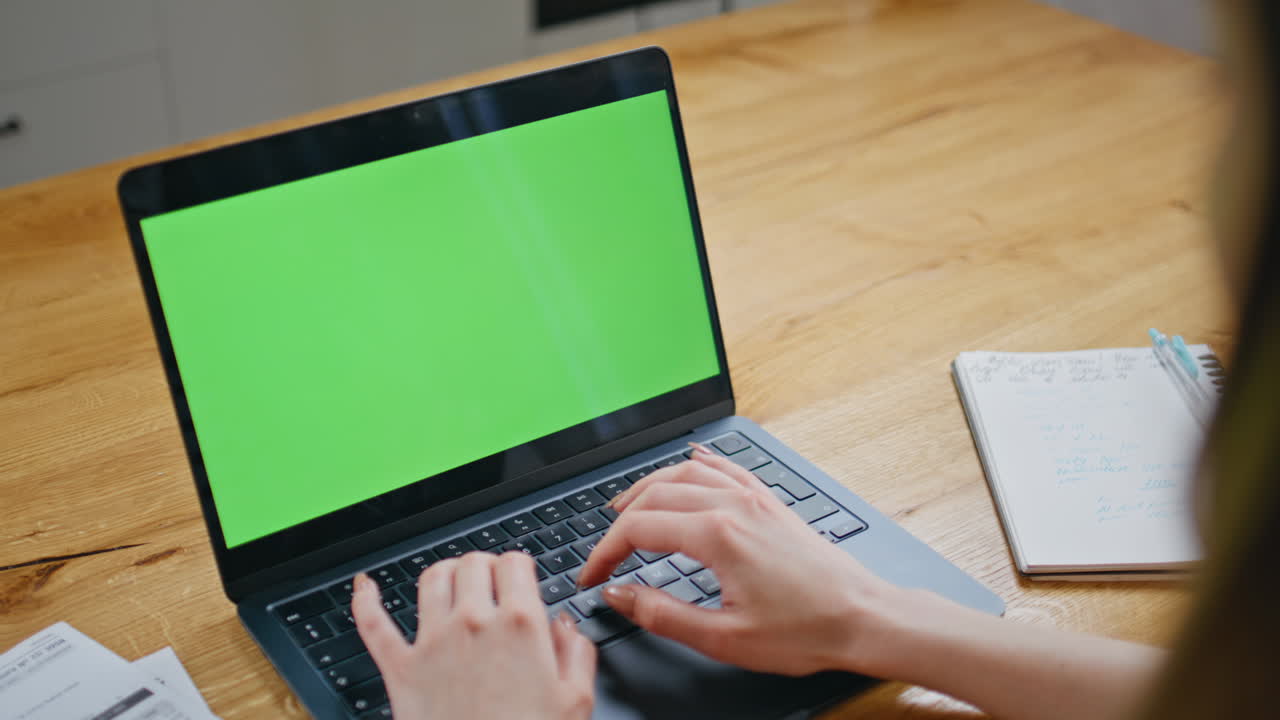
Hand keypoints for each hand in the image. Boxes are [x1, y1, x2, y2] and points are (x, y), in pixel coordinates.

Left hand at [352, 551, 596, 719]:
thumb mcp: (577, 700)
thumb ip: (577, 653)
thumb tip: (565, 627)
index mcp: (520, 625)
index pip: (515, 563)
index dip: (519, 567)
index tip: (520, 578)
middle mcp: (473, 623)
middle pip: (473, 563)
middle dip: (485, 567)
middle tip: (491, 582)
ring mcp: (432, 642)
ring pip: (431, 578)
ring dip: (444, 573)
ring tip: (452, 582)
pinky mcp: (401, 668)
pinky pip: (374, 625)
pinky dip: (365, 602)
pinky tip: (365, 588)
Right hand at [577, 445, 909, 676]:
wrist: (864, 618)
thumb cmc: (806, 630)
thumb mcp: (724, 637)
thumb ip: (663, 614)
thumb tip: (620, 596)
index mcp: (717, 535)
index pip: (638, 529)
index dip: (604, 553)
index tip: (592, 576)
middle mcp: (734, 506)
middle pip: (656, 494)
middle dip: (619, 521)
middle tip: (604, 552)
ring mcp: (755, 499)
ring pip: (687, 472)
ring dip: (650, 485)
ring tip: (627, 504)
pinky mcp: (771, 503)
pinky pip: (727, 467)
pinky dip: (699, 463)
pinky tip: (691, 460)